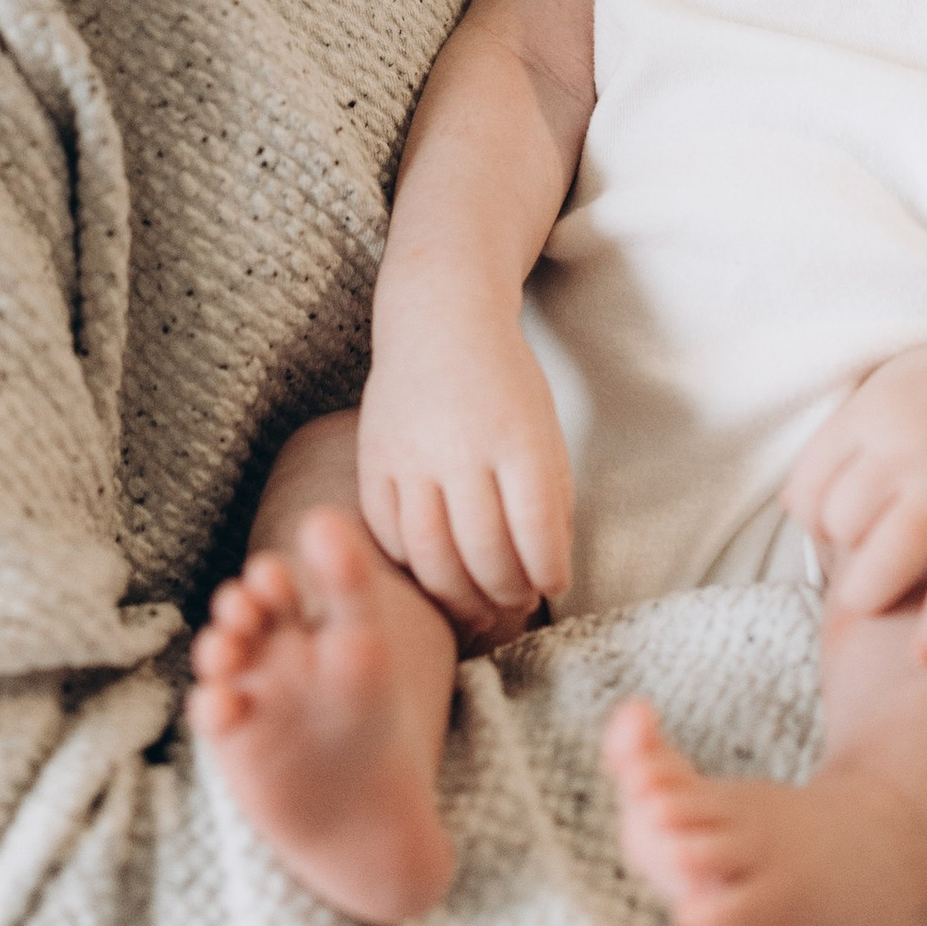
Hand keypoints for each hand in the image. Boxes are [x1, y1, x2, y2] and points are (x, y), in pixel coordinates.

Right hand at [357, 319, 573, 633]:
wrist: (440, 318)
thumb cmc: (505, 382)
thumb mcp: (545, 430)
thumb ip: (552, 502)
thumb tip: (548, 577)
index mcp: (518, 436)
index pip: (536, 530)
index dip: (548, 572)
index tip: (554, 585)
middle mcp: (460, 445)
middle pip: (483, 552)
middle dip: (506, 592)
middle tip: (516, 604)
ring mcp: (409, 454)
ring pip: (429, 555)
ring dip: (458, 596)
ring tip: (478, 607)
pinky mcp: (372, 459)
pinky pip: (387, 533)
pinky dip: (412, 565)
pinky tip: (435, 570)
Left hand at [782, 342, 926, 659]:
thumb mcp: (885, 390)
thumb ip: (842, 438)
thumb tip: (794, 501)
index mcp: (869, 416)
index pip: (807, 486)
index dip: (811, 519)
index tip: (830, 528)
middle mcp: (904, 448)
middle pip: (842, 523)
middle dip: (841, 551)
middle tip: (859, 558)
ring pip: (885, 558)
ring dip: (870, 592)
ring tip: (873, 603)